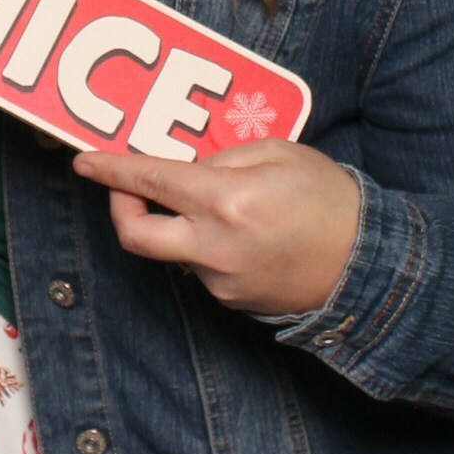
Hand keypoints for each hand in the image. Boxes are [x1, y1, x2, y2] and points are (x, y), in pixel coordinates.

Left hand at [72, 138, 361, 317]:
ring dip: (178, 225)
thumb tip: (185, 170)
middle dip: (120, 208)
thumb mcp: (278, 153)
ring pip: (173, 250)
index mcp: (225, 201)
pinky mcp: (231, 300)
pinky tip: (244, 234)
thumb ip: (223, 159)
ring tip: (223, 206)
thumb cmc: (329, 200)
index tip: (85, 162)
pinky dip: (207, 245)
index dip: (110, 171)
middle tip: (127, 191)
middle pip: (135, 234)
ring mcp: (220, 280)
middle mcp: (213, 246)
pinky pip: (202, 267)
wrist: (368, 265)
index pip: (150, 182)